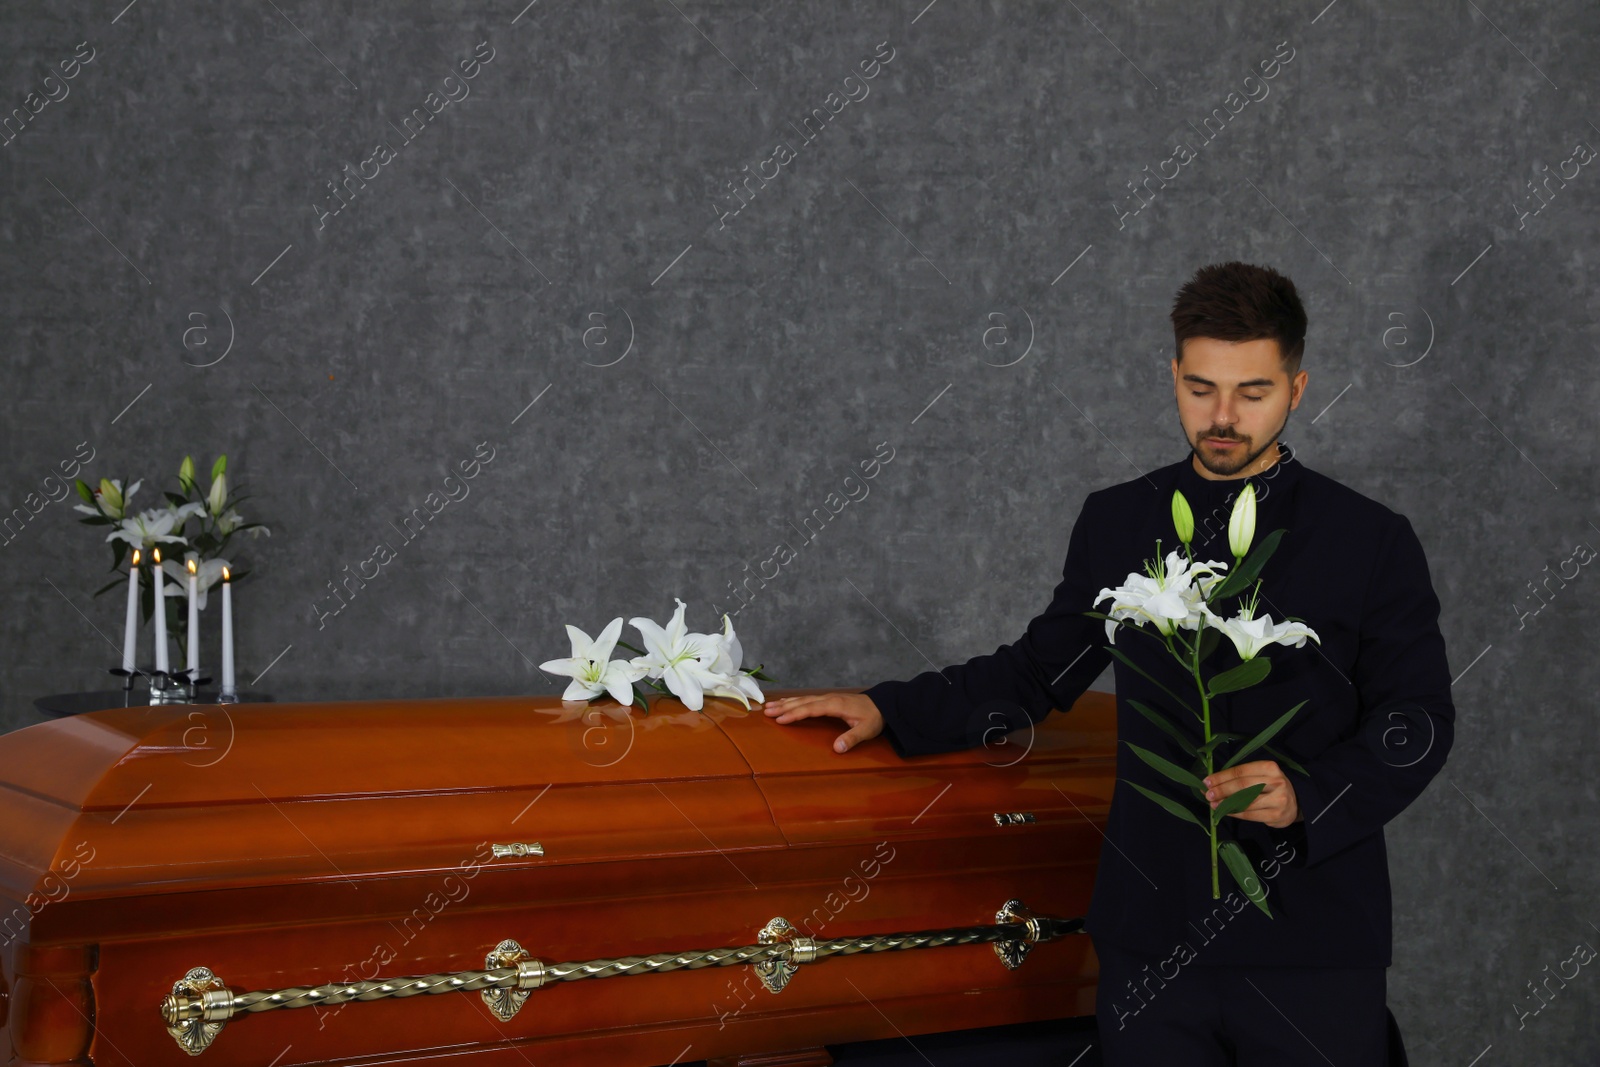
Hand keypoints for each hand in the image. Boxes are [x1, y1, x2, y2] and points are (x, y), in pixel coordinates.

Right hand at [763, 693, 883, 752]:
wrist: (883, 705)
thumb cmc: (874, 718)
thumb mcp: (866, 730)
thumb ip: (852, 738)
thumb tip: (837, 748)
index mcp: (835, 705)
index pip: (811, 709)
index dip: (795, 714)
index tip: (781, 719)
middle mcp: (828, 699)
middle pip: (802, 702)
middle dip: (784, 707)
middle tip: (766, 712)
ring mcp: (827, 698)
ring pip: (802, 699)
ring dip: (786, 703)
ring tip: (769, 707)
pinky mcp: (828, 699)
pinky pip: (807, 699)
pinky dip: (794, 700)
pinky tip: (786, 702)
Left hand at [1202, 760, 1301, 828]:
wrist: (1296, 804)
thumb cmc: (1272, 787)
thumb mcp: (1262, 775)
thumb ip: (1241, 777)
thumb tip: (1212, 782)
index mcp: (1270, 767)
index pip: (1241, 771)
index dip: (1222, 777)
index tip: (1207, 781)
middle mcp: (1276, 782)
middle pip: (1242, 785)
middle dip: (1222, 789)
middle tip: (1208, 794)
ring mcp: (1277, 799)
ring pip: (1245, 801)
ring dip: (1225, 803)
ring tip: (1213, 804)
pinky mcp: (1276, 815)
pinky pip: (1250, 814)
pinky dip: (1234, 813)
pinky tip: (1225, 811)